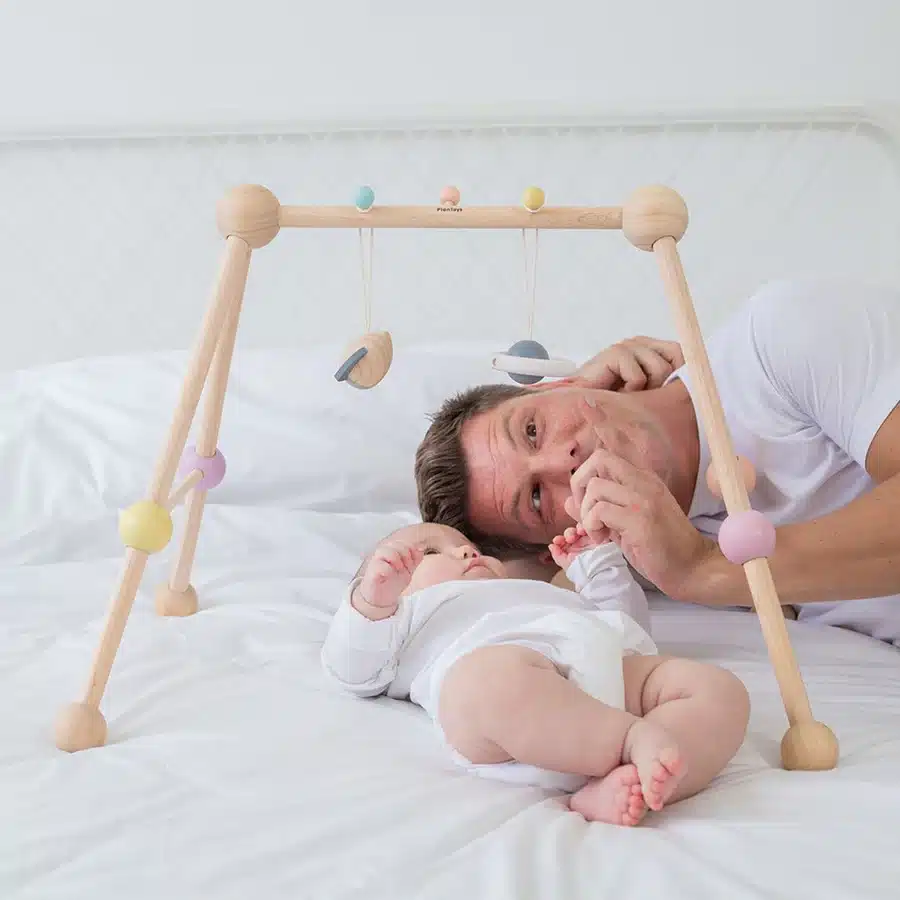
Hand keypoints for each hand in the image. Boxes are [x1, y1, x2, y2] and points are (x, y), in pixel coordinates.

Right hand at [357, 541, 423, 611]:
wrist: (382, 599)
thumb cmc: (394, 582)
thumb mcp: (409, 570)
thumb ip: (416, 558)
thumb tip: (421, 547)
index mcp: (392, 551)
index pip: (404, 542)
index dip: (411, 551)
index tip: (412, 563)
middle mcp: (382, 553)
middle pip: (395, 544)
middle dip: (405, 555)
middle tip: (407, 568)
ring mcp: (375, 561)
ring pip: (385, 551)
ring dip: (396, 560)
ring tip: (399, 570)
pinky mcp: (371, 572)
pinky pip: (379, 565)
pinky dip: (388, 570)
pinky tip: (390, 576)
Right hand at [530, 336, 682, 393]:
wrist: (583, 408)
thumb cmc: (618, 405)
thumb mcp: (651, 395)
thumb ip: (669, 383)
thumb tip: (697, 378)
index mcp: (651, 349)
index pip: (682, 351)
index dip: (684, 369)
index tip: (674, 389)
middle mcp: (641, 343)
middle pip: (676, 355)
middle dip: (664, 384)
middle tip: (642, 395)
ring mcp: (628, 346)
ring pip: (659, 368)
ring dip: (646, 390)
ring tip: (628, 396)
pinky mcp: (615, 353)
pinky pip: (638, 375)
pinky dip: (630, 390)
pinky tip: (617, 393)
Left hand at [548, 524, 595, 568]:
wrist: (600, 571)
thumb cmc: (585, 571)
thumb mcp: (568, 566)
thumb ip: (557, 556)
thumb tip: (551, 546)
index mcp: (573, 552)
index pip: (564, 541)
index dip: (559, 539)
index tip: (556, 541)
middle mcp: (581, 546)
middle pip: (572, 533)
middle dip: (568, 534)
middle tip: (569, 539)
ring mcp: (590, 540)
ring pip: (581, 528)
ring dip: (576, 529)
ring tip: (578, 534)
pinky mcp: (599, 536)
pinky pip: (591, 527)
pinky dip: (586, 526)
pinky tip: (584, 531)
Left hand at [565, 447, 716, 597]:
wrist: (693, 568)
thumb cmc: (661, 548)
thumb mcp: (625, 523)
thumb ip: (600, 509)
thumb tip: (569, 501)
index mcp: (643, 479)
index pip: (606, 456)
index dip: (586, 474)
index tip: (586, 502)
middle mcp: (644, 482)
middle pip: (599, 458)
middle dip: (580, 484)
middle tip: (585, 512)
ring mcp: (644, 499)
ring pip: (595, 487)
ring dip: (587, 513)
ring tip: (598, 532)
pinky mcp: (640, 519)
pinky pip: (600, 510)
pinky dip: (592, 526)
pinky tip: (604, 540)